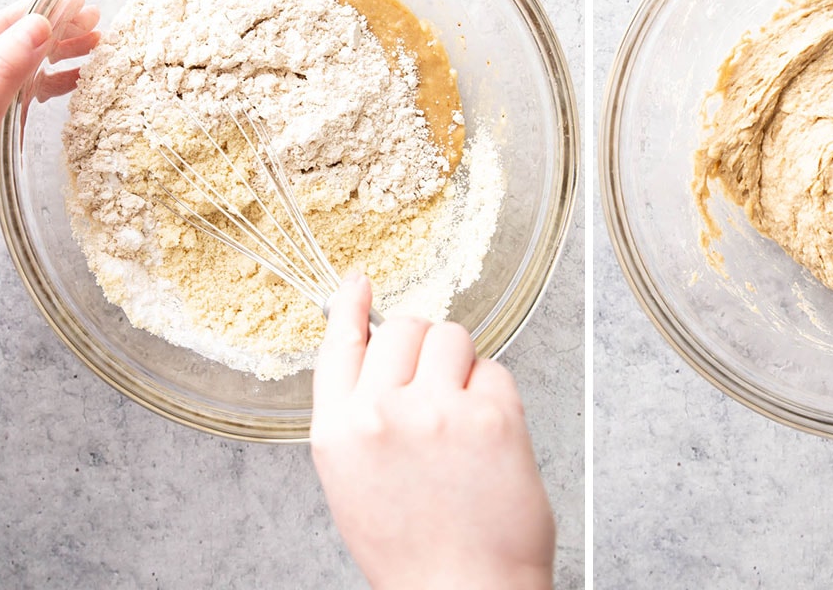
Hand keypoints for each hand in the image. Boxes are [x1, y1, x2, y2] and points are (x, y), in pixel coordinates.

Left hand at [0, 0, 99, 204]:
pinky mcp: (5, 119)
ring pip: (32, 63)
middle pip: (23, 39)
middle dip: (60, 26)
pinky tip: (82, 80)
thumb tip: (39, 24)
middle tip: (97, 21)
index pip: (8, 23)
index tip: (80, 1)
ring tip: (97, 44)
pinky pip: (35, 91)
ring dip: (65, 52)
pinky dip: (60, 81)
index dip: (44, 8)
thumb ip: (4, 66)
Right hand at [310, 276, 555, 589]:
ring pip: (453, 336)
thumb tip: (383, 360)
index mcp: (338, 433)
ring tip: (462, 415)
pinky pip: (494, 370)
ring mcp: (437, 410)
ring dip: (460, 363)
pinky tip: (488, 439)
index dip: (351, 307)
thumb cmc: (415, 551)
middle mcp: (381, 413)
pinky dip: (495, 394)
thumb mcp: (357, 483)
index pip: (339, 346)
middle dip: (423, 344)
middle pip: (404, 327)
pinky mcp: (492, 416)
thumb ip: (361, 418)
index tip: (359, 281)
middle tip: (437, 384)